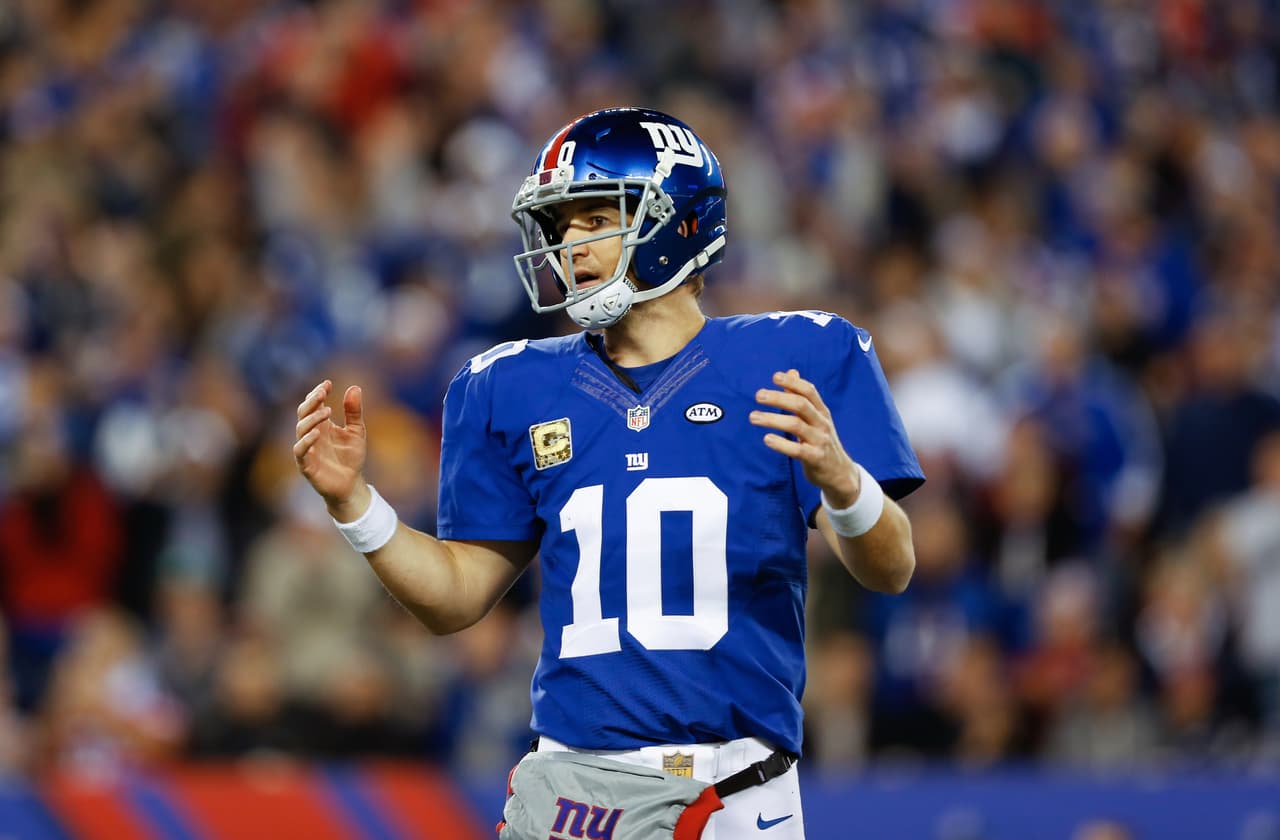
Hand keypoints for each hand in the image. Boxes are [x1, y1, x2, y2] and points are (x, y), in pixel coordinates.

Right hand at [293, 380, 367, 513]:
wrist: (351, 484)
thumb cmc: (351, 457)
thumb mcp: (357, 431)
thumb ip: (353, 412)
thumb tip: (354, 387)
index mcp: (321, 424)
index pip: (313, 404)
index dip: (318, 393)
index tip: (328, 383)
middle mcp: (311, 434)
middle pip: (303, 413)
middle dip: (312, 401)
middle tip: (323, 392)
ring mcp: (307, 449)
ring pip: (300, 429)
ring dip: (312, 419)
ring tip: (327, 411)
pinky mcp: (306, 465)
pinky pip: (300, 451)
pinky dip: (306, 441)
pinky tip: (317, 433)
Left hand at [750, 369, 860, 506]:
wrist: (840, 473)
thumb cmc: (822, 442)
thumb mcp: (816, 418)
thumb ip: (802, 397)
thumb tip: (791, 372)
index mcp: (822, 412)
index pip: (809, 391)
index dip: (793, 382)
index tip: (775, 376)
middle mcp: (822, 423)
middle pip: (801, 405)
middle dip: (779, 398)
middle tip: (758, 395)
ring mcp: (820, 441)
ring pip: (796, 425)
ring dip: (773, 419)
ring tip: (753, 417)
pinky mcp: (815, 459)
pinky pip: (797, 450)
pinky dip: (781, 443)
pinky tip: (766, 439)